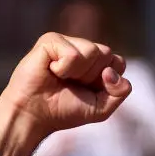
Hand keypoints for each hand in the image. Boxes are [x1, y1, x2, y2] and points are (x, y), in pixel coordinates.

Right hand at [0, 32, 130, 155]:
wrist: (34, 115)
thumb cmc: (65, 110)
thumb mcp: (101, 108)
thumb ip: (119, 92)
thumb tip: (112, 72)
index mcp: (97, 62)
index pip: (118, 62)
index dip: (108, 82)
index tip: (89, 90)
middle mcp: (83, 49)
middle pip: (107, 53)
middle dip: (93, 76)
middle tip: (72, 84)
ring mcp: (67, 42)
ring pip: (93, 50)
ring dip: (79, 73)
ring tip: (60, 77)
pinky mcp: (51, 40)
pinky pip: (73, 54)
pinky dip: (64, 69)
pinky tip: (51, 71)